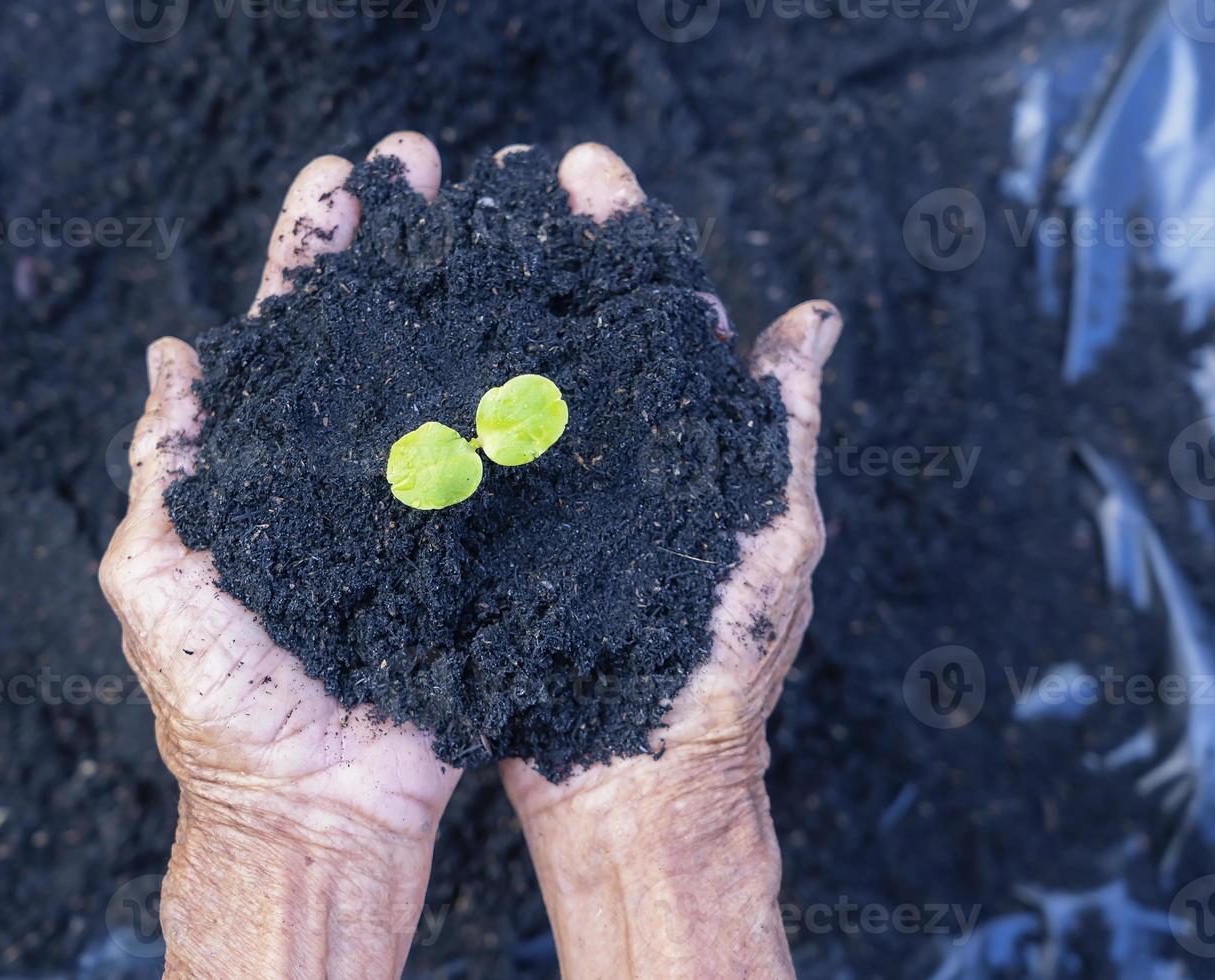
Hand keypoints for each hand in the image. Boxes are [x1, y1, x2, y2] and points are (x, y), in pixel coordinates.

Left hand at [99, 132, 455, 978]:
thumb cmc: (225, 706)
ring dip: (479, 300)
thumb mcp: (162, 580)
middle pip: (384, 334)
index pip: (292, 331)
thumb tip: (176, 355)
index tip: (344, 177)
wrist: (321, 806)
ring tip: (511, 220)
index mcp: (271, 463)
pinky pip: (514, 463)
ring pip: (455, 380)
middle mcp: (353, 467)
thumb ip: (169, 470)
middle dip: (408, 247)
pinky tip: (564, 334)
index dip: (313, 252)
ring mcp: (425, 504)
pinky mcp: (484, 551)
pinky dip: (537, 397)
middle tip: (443, 167)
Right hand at [498, 143, 840, 977]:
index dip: (620, 235)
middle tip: (488, 181)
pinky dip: (433, 406)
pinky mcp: (488, 545)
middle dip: (533, 249)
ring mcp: (545, 500)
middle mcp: (611, 457)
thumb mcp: (771, 535)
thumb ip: (785, 426)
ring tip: (432, 235)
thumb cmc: (720, 669)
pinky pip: (458, 462)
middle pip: (569, 328)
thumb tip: (817, 315)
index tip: (583, 169)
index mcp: (681, 441)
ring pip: (506, 385)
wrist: (634, 790)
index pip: (652, 310)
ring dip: (475, 310)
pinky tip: (397, 354)